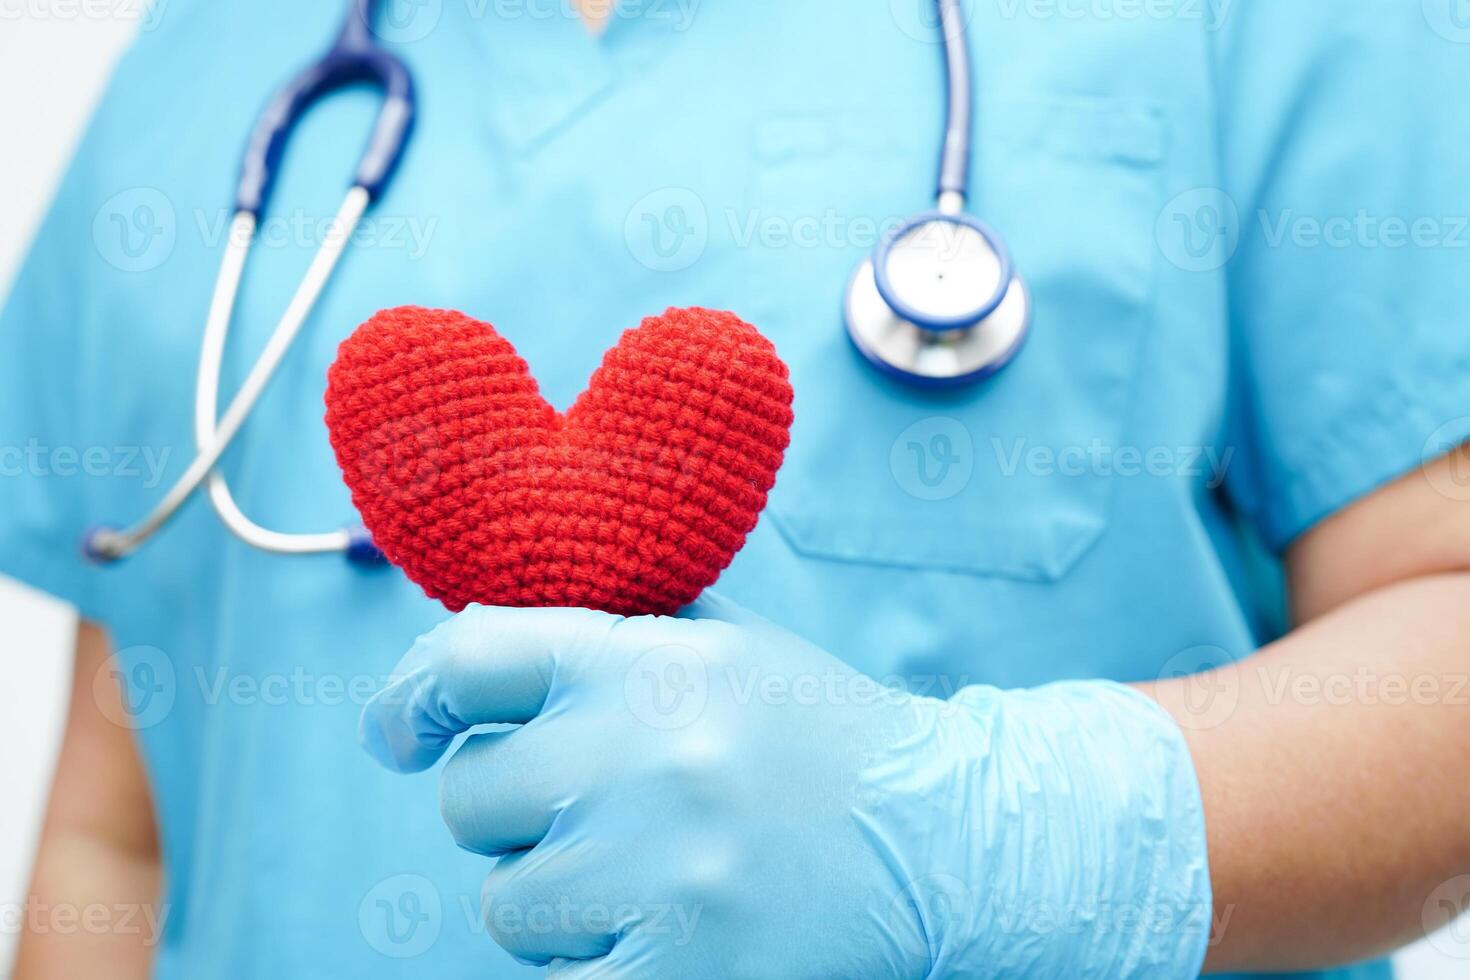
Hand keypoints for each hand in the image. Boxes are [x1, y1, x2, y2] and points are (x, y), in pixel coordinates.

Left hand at [361, 595, 1210, 977]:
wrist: (945, 834)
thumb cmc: (818, 733)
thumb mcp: (726, 646)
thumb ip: (609, 632)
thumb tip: (469, 650)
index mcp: (650, 660)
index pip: (470, 659)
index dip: (412, 697)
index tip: (398, 735)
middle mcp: (645, 755)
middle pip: (469, 799)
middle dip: (514, 815)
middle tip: (599, 816)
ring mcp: (661, 869)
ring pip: (505, 905)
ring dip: (556, 902)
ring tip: (652, 877)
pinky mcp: (683, 968)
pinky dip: (591, 969)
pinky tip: (657, 938)